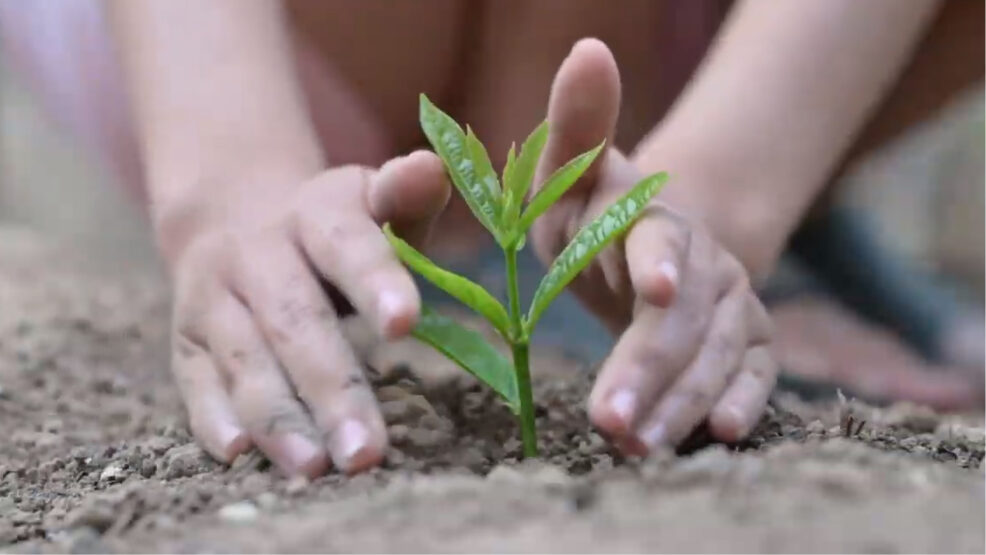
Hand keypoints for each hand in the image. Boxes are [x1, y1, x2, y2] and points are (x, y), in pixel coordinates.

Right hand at [163, 153, 448, 475]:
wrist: (234, 214)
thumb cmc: (335, 226)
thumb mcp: (370, 201)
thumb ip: (405, 196)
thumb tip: (432, 167)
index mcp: (316, 214)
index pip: (347, 246)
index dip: (375, 282)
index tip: (405, 323)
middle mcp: (256, 254)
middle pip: (295, 322)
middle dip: (332, 388)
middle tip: (367, 452)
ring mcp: (214, 299)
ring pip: (244, 361)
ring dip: (278, 418)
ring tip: (315, 469)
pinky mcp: (187, 341)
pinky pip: (195, 381)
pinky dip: (212, 418)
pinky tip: (240, 454)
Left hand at [531, 40, 777, 454]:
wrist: (652, 242)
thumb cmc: (595, 209)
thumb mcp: (574, 171)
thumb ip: (579, 123)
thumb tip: (589, 48)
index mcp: (650, 215)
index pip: (656, 236)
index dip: (657, 259)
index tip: (654, 289)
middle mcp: (702, 259)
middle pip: (680, 316)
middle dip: (646, 367)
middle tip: (609, 420)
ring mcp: (732, 300)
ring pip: (713, 354)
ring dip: (679, 401)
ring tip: (639, 446)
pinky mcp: (749, 339)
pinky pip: (755, 372)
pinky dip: (743, 401)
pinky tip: (721, 434)